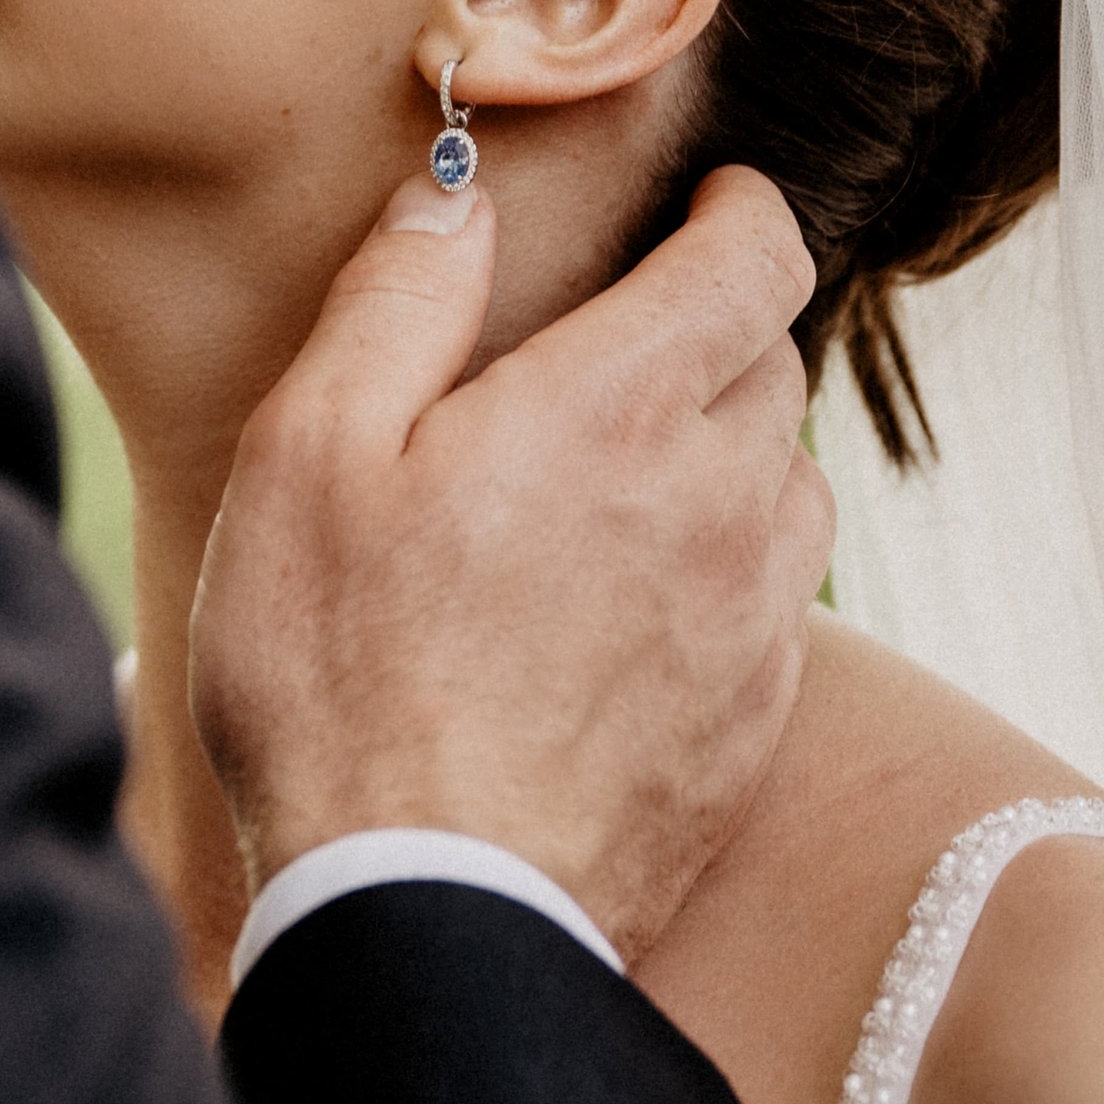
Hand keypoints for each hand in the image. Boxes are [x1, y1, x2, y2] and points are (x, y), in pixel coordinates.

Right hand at [190, 166, 831, 962]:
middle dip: (718, 332)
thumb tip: (456, 192)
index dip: (742, 212)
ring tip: (633, 483)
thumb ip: (399, 302)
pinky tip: (634, 611)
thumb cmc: (340, 679)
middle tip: (629, 347)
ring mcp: (750, 622)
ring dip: (735, 457)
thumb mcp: (311, 455)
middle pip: (776, 364)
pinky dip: (728, 575)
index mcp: (619, 407)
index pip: (756, 259)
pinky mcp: (752, 726)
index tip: (712, 205)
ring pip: (792, 487)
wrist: (424, 911)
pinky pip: (776, 607)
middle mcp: (720, 499)